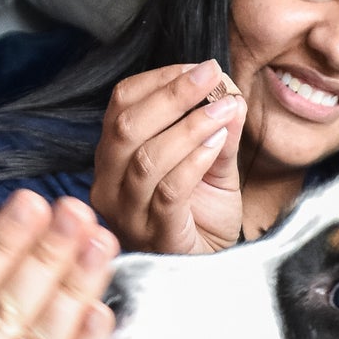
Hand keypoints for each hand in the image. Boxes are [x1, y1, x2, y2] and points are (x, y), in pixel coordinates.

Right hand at [91, 61, 246, 254]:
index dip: (160, 79)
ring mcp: (128, 212)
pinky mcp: (154, 234)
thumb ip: (218, 130)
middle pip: (127, 126)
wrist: (206, 270)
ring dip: (190, 126)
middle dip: (173, 94)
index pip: (121, 105)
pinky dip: (195, 160)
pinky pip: (168, 191)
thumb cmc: (201, 218)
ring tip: (225, 108)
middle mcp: (109, 184)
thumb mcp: (212, 166)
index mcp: (114, 158)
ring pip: (146, 158)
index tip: (200, 68)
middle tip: (212, 75)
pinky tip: (218, 143)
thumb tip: (229, 91)